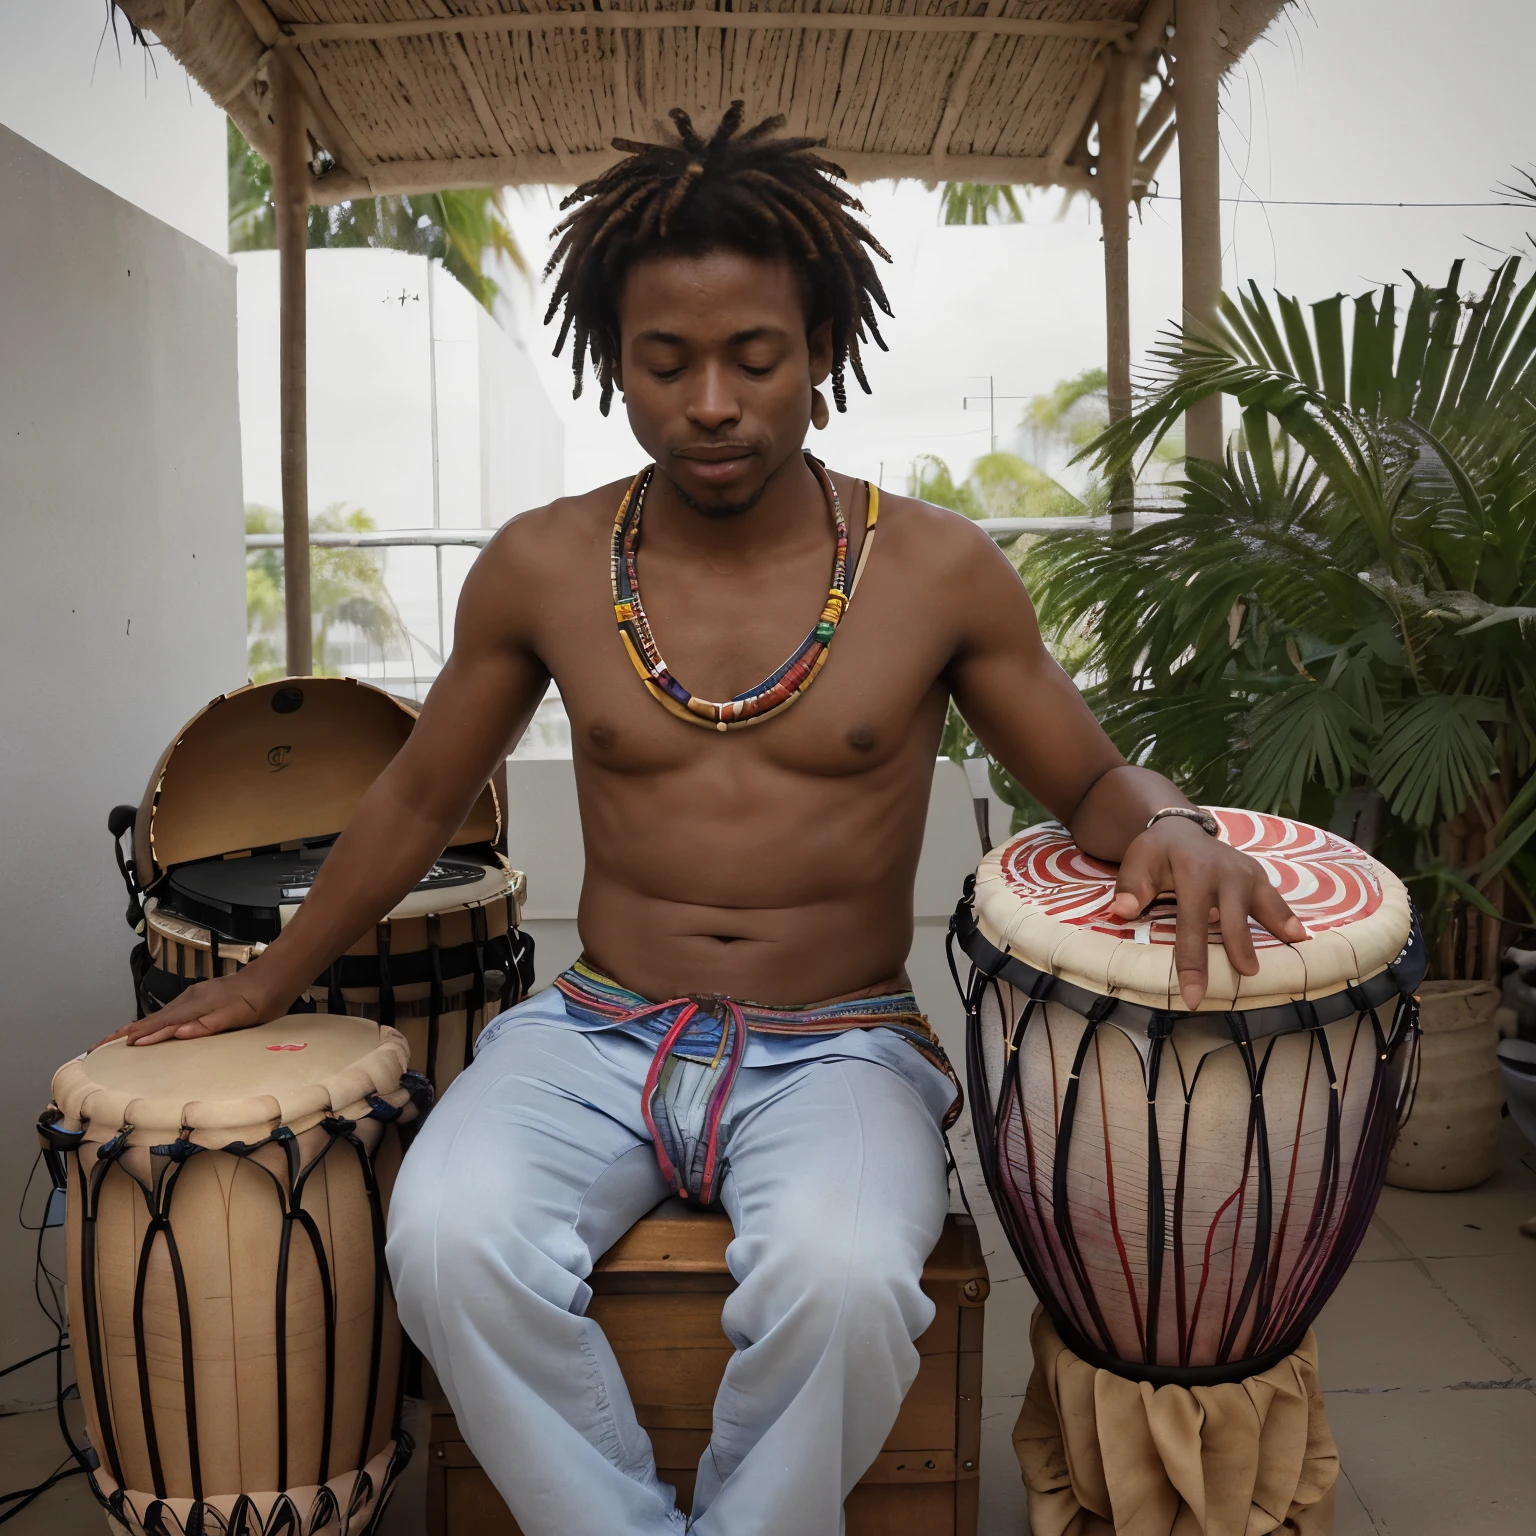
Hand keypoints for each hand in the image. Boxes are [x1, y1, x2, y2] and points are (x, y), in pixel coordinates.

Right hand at [93, 969, 293, 1049]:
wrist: (274, 978)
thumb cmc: (260, 1002)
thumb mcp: (237, 1018)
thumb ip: (207, 1025)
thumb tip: (174, 1033)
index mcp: (195, 1007)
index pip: (157, 1025)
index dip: (134, 1036)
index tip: (110, 1047)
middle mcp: (189, 1000)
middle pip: (151, 1019)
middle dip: (124, 1033)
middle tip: (98, 1046)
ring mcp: (193, 997)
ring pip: (159, 1015)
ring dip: (136, 1028)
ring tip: (115, 1040)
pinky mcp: (200, 997)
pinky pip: (169, 1012)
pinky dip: (153, 1022)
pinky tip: (149, 1028)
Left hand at [1107, 818, 1306, 1009]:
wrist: (1180, 829)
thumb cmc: (1157, 853)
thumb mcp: (1136, 862)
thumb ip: (1130, 887)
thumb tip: (1122, 910)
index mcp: (1192, 872)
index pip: (1192, 924)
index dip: (1192, 961)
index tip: (1194, 996)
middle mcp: (1224, 872)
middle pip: (1232, 919)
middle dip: (1237, 952)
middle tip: (1244, 981)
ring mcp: (1246, 872)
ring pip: (1263, 906)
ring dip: (1274, 930)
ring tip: (1286, 958)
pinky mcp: (1258, 876)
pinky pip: (1275, 899)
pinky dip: (1287, 917)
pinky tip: (1299, 937)